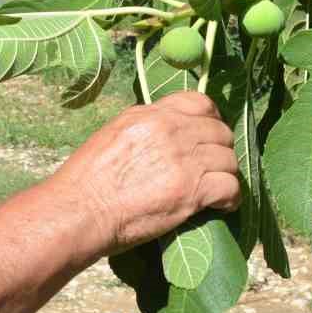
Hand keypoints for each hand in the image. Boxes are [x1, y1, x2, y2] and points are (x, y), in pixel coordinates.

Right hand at [50, 91, 241, 257]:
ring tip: (217, 190)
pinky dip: (231, 199)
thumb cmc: (87, 179)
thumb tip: (167, 131)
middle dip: (221, 149)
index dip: (211, 119)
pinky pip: (231, 187)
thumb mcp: (113, 135)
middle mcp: (171, 130)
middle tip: (213, 168)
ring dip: (226, 175)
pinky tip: (221, 206)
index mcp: (150, 114)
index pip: (200, 102)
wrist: (81, 210)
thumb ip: (144, 128)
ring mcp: (183, 159)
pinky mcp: (191, 190)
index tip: (208, 135)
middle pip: (220, 131)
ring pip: (229, 159)